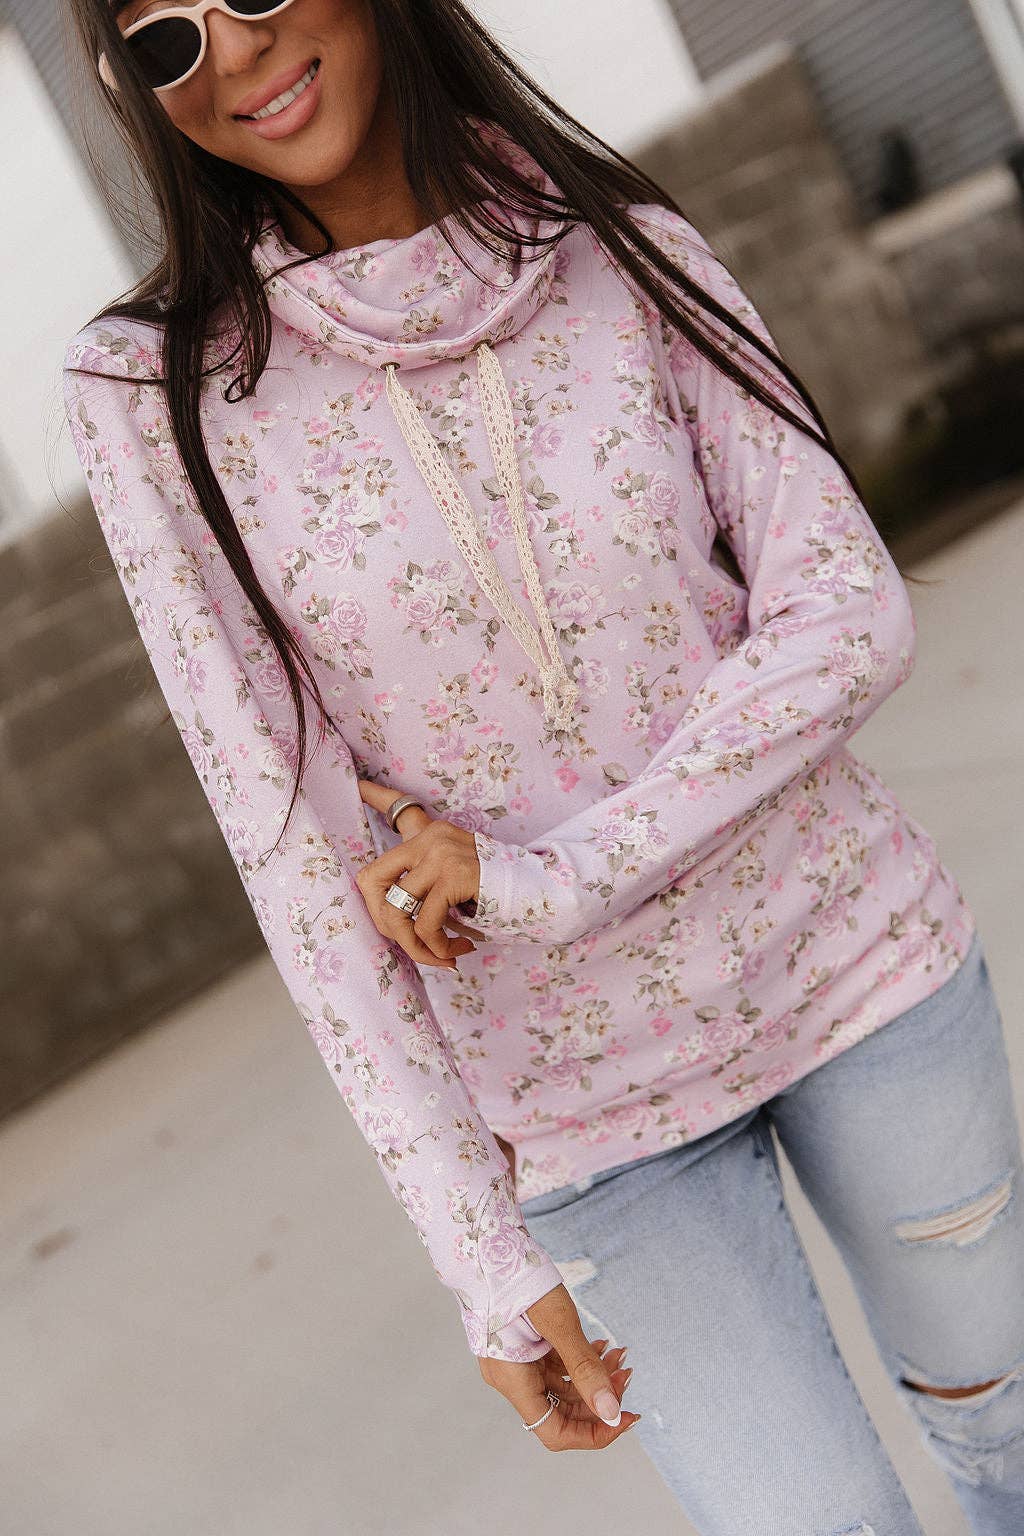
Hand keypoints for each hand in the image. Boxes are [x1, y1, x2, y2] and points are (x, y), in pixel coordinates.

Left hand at [355, 777, 485, 969]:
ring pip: (397, 910)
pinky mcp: (454, 874)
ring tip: (439, 956)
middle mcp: (432, 838)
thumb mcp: (459, 881)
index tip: (357, 785)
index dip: (375, 795)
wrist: (544, 893)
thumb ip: (429, 888)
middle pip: (373, 879)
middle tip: (413, 945)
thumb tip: (394, 925)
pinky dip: (436, 947)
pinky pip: (424, 923)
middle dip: (385, 924)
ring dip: (415, 946)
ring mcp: (441, 854)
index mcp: (433, 834)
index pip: (399, 807)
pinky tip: (456, 952)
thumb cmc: (500, 895)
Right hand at [478, 1285, 640, 1449]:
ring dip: (592, 1376)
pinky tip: (599, 1344)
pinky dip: (578, 1360)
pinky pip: (553, 1366)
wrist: (487, 1243)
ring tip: (618, 1353)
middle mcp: (510, 1377)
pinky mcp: (520, 1344)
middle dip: (599, 1397)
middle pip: (561, 1410)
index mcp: (512, 1380)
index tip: (625, 1417)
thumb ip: (584, 1370)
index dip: (593, 1433)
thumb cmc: (516, 1278)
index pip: (555, 1432)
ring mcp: (514, 1361)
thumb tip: (612, 1413)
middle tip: (627, 1372)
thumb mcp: (558, 1323)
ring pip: (560, 1387)